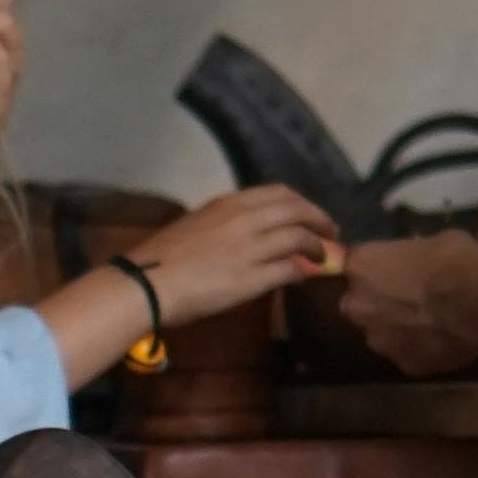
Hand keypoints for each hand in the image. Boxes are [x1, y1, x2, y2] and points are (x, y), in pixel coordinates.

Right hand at [100, 182, 338, 334]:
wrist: (147, 283)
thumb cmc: (162, 257)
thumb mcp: (197, 226)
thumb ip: (226, 224)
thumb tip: (250, 234)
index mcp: (229, 203)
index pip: (278, 194)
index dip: (302, 203)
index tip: (309, 214)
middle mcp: (244, 219)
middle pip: (297, 211)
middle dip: (319, 220)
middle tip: (330, 232)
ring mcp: (251, 247)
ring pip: (299, 237)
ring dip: (317, 247)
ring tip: (324, 257)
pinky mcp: (253, 277)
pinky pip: (290, 268)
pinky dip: (303, 270)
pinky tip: (305, 276)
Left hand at [333, 231, 477, 378]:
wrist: (477, 302)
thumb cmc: (454, 260)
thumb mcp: (430, 241)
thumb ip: (411, 256)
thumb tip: (418, 263)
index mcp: (360, 266)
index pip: (357, 265)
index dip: (378, 267)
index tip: (396, 269)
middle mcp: (357, 306)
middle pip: (360, 304)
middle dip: (379, 303)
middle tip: (409, 298)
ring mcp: (378, 340)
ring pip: (382, 334)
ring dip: (398, 329)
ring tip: (429, 323)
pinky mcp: (403, 364)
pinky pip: (409, 354)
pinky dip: (421, 348)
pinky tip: (442, 340)